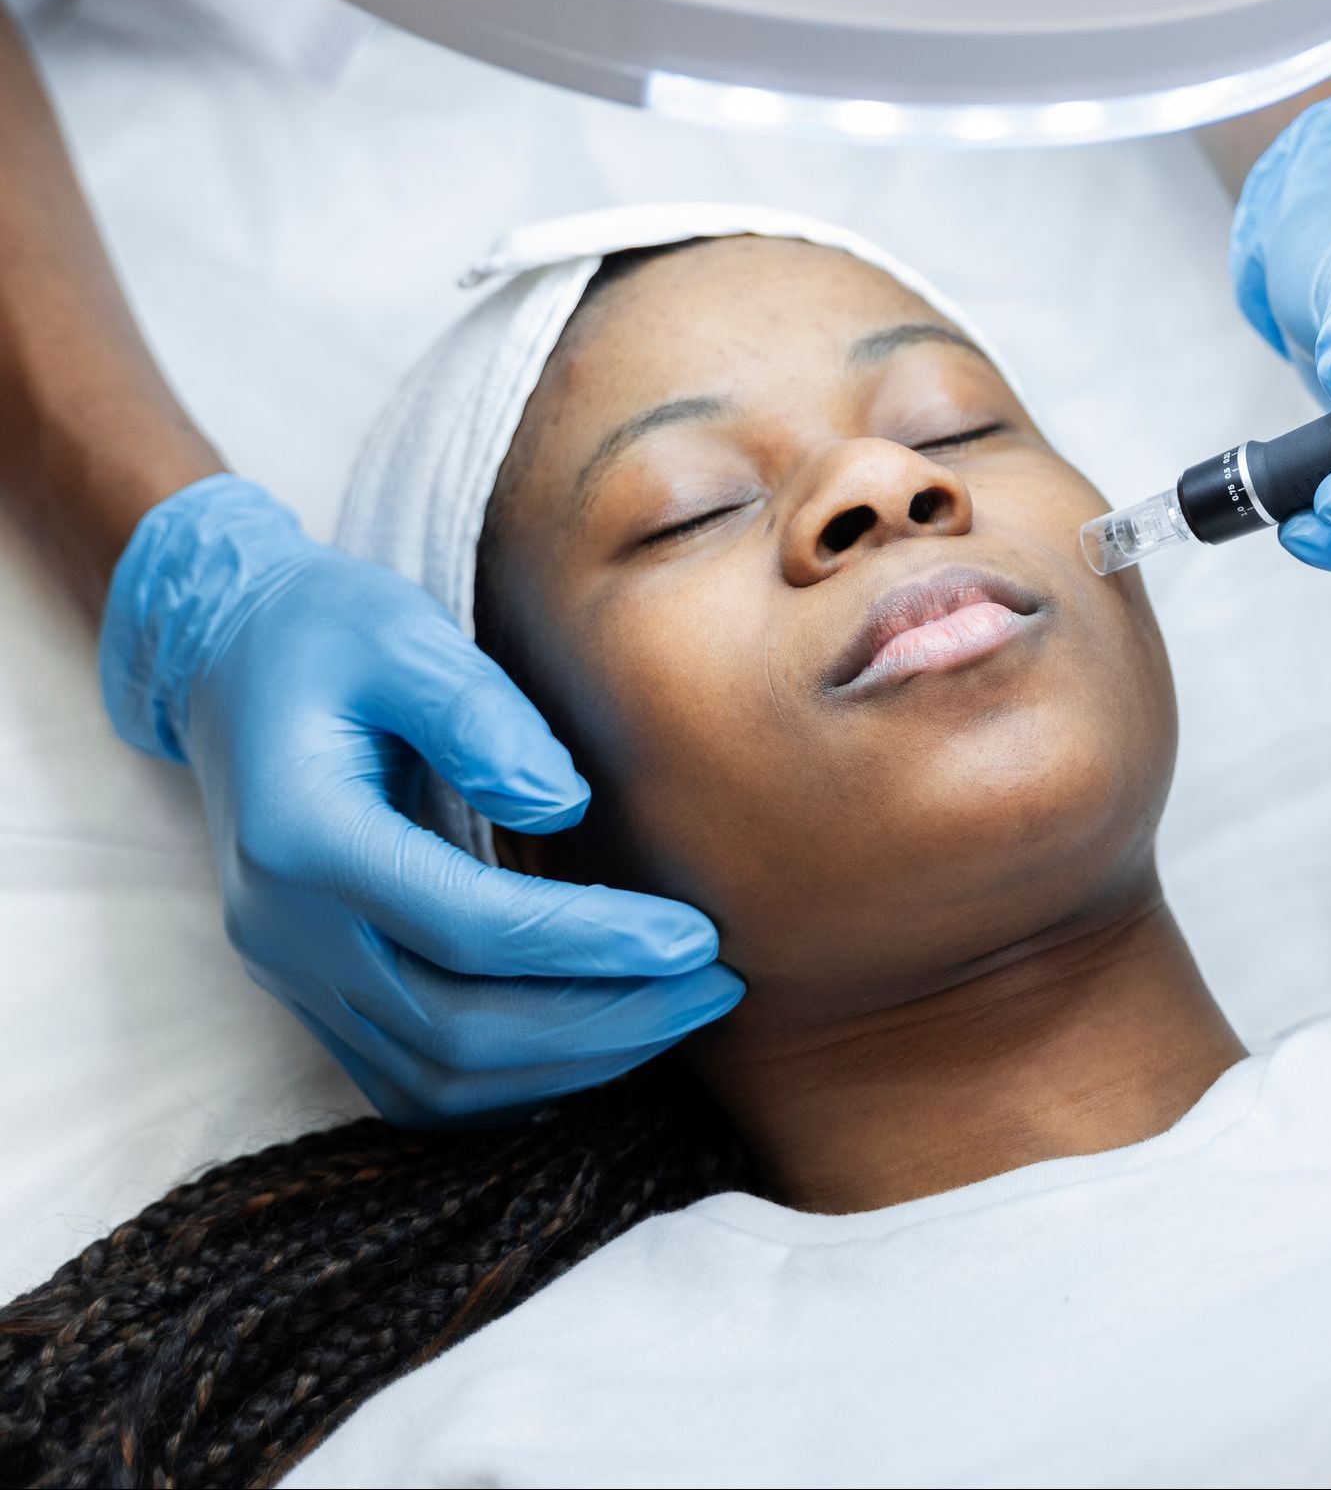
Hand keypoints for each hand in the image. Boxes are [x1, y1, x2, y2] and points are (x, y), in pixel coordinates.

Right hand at [100, 476, 740, 1123]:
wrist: (226, 658)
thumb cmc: (328, 633)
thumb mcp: (404, 634)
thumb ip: (480, 716)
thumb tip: (565, 805)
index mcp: (304, 838)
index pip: (470, 928)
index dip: (593, 943)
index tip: (697, 937)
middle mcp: (285, 929)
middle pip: (459, 1027)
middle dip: (605, 1021)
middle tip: (717, 984)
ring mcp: (292, 971)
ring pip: (438, 1077)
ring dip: (570, 1062)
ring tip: (680, 1011)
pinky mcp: (311, 988)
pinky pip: (410, 1079)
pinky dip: (509, 1084)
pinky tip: (596, 1046)